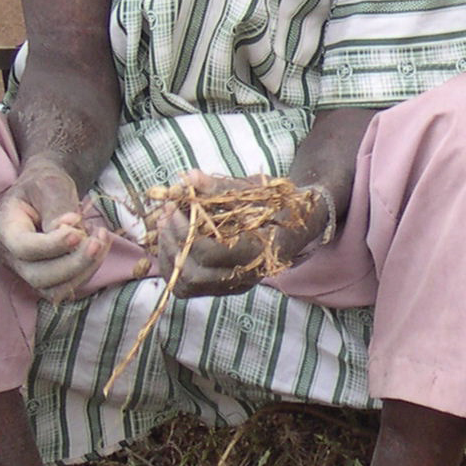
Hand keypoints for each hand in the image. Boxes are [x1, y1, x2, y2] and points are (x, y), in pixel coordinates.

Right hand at [0, 157, 112, 301]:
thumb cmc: (44, 186)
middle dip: (74, 263)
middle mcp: (11, 255)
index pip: (23, 248)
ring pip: (55, 289)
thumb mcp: (49, 185)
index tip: (77, 232)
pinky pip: (68, 287)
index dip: (52, 245)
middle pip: (39, 276)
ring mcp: (28, 271)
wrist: (46, 193)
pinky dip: (88, 270)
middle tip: (98, 240)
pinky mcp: (48, 278)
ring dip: (85, 269)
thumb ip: (56, 208)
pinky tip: (99, 246)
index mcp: (4, 227)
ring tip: (100, 238)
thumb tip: (69, 229)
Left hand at [153, 171, 330, 298]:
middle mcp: (247, 277)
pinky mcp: (224, 286)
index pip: (211, 253)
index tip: (176, 207)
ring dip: (169, 256)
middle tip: (167, 213)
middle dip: (173, 242)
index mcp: (260, 253)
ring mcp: (235, 285)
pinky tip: (170, 241)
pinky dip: (173, 267)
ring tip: (164, 225)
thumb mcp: (255, 190)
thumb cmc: (280, 203)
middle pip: (195, 275)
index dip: (186, 231)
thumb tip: (188, 177)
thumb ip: (220, 187)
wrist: (301, 225)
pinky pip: (188, 288)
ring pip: (187, 286)